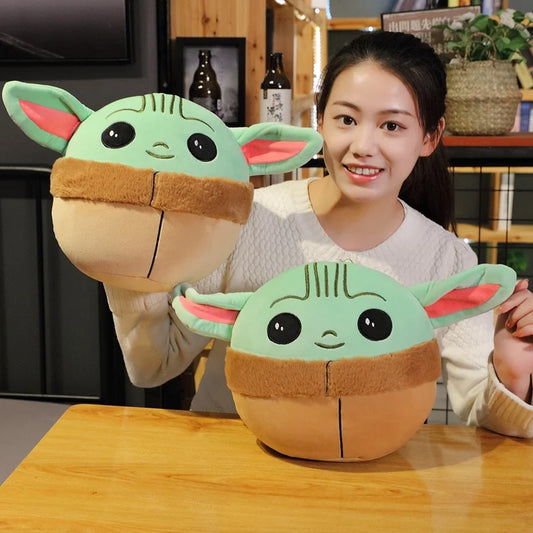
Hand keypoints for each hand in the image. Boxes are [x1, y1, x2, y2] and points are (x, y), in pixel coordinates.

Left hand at [493, 279, 532, 403]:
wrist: (508, 357)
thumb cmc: (505, 336)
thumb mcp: (505, 314)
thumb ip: (512, 298)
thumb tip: (524, 281)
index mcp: (530, 306)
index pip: (525, 294)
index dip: (511, 301)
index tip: (500, 310)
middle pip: (530, 302)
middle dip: (515, 314)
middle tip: (511, 325)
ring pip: (532, 314)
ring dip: (519, 324)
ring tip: (516, 331)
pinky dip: (524, 330)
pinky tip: (520, 335)